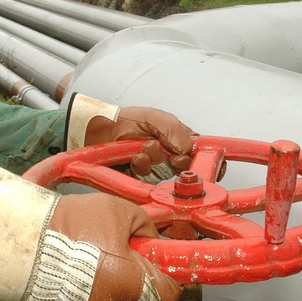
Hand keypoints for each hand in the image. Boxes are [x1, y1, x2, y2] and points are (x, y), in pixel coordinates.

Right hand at [48, 192, 181, 300]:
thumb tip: (151, 235)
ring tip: (91, 248)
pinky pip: (91, 296)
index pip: (170, 293)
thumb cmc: (74, 226)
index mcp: (133, 284)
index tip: (163, 257)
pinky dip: (89, 281)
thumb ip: (146, 225)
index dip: (169, 272)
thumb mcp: (121, 211)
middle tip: (120, 242)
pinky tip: (76, 260)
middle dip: (135, 267)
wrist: (27, 240)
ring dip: (111, 273)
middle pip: (139, 290)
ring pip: (114, 293)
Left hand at [66, 93, 196, 182]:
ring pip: (165, 174)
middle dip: (171, 158)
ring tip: (140, 149)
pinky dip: (140, 168)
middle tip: (158, 146)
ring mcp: (155, 169)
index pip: (199, 153)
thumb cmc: (126, 120)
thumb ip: (175, 131)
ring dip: (152, 161)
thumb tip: (188, 150)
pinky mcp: (141, 180)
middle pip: (184, 167)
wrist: (99, 129)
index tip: (197, 159)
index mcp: (178, 138)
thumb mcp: (155, 118)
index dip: (202, 160)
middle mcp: (170, 155)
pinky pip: (148, 182)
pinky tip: (133, 159)